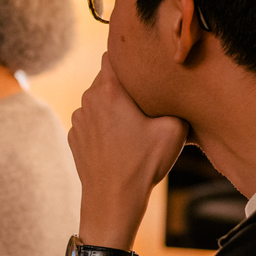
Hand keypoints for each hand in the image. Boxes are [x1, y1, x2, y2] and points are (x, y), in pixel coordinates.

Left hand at [68, 54, 187, 249]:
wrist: (112, 200)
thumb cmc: (143, 165)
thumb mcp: (175, 130)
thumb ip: (176, 102)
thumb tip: (181, 90)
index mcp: (109, 90)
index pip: (113, 54)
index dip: (129, 56)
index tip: (142, 63)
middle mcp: (88, 100)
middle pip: (107, 79)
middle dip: (124, 86)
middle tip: (145, 100)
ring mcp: (78, 119)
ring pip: (98, 101)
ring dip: (112, 107)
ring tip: (133, 126)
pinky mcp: (74, 137)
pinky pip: (91, 121)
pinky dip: (103, 126)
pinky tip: (118, 143)